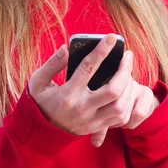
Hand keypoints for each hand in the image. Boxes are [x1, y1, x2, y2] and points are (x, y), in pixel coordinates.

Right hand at [28, 35, 159, 146]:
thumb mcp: (38, 81)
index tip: (112, 38)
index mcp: (67, 95)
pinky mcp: (97, 128)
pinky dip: (127, 101)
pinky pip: (121, 117)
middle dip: (124, 70)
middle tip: (127, 55)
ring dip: (128, 86)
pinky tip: (125, 88)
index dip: (102, 51)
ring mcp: (91, 121)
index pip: (88, 69)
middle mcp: (82, 109)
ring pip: (121, 106)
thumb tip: (66, 48)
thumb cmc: (40, 100)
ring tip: (127, 70)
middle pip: (113, 90)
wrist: (40, 130)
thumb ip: (52, 64)